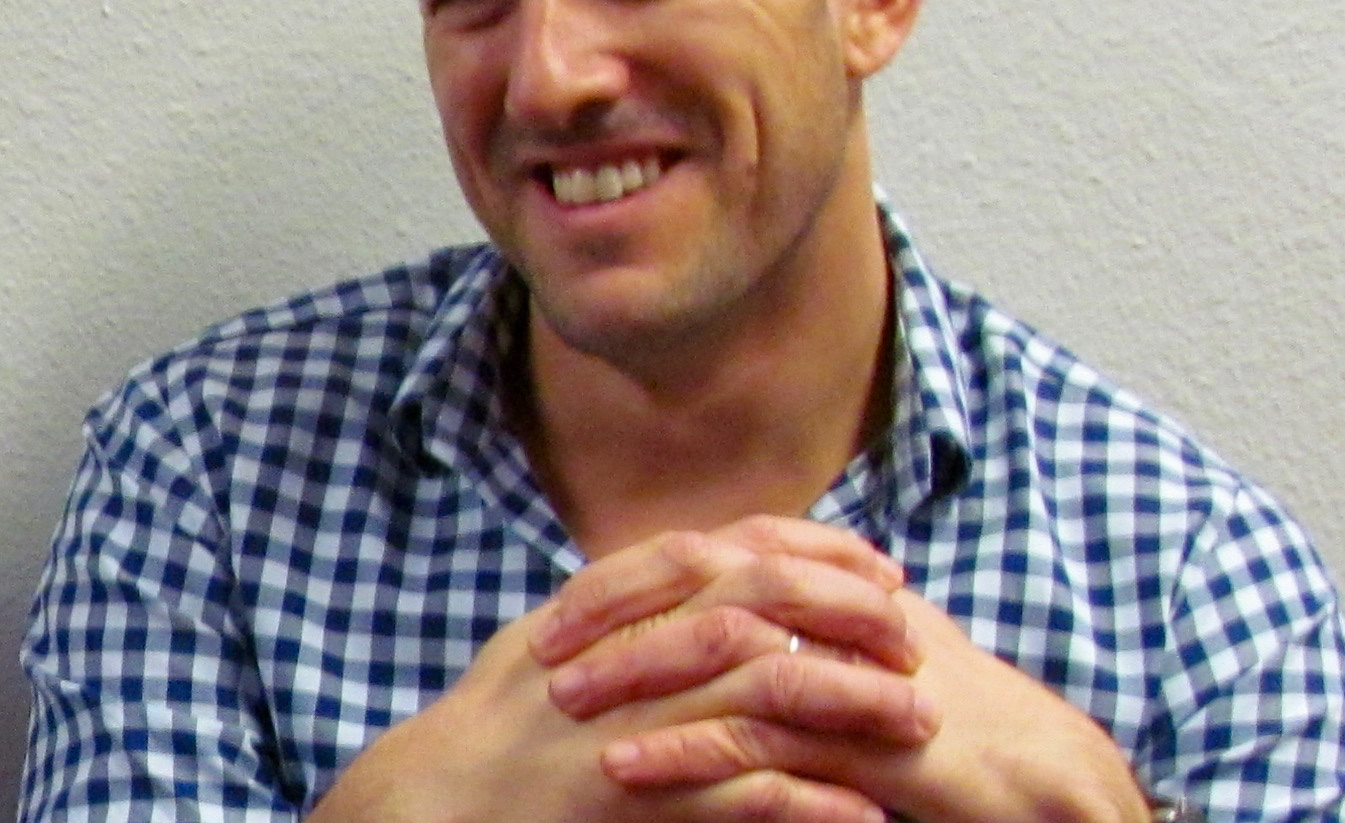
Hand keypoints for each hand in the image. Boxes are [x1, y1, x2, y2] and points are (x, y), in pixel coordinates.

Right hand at [308, 518, 935, 822]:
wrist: (429, 807)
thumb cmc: (488, 730)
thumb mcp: (549, 637)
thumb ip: (625, 598)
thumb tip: (701, 563)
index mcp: (610, 604)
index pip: (731, 549)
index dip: (814, 551)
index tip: (880, 568)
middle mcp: (625, 649)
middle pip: (761, 606)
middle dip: (847, 614)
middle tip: (915, 637)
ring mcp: (629, 722)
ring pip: (763, 694)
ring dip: (848, 703)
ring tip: (915, 720)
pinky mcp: (632, 800)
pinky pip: (739, 797)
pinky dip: (807, 802)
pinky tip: (860, 812)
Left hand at [582, 588, 1150, 822]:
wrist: (1038, 772)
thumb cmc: (940, 715)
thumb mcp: (857, 654)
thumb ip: (793, 622)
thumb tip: (703, 609)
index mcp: (823, 574)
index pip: (703, 551)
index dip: (627, 573)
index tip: (559, 606)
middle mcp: (831, 600)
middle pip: (700, 578)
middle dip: (614, 609)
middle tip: (540, 648)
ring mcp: (847, 661)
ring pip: (717, 648)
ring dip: (633, 674)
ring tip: (564, 705)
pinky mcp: (862, 732)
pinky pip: (755, 732)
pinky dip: (684, 748)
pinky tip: (628, 766)